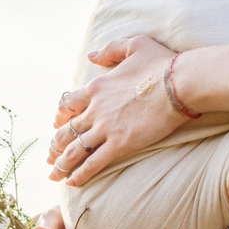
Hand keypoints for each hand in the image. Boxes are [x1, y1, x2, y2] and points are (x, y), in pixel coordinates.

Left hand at [47, 36, 187, 185]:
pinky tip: (71, 183)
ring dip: (61, 163)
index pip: (68, 104)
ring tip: (54, 175)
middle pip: (66, 130)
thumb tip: (91, 55)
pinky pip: (94, 162)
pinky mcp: (120, 143)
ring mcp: (106, 128)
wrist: (179, 83)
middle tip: (49, 157)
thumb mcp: (134, 45)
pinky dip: (80, 174)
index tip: (56, 125)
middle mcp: (95, 109)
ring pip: (75, 149)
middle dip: (55, 145)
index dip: (60, 116)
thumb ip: (110, 50)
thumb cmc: (161, 63)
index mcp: (97, 87)